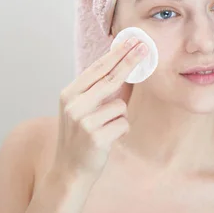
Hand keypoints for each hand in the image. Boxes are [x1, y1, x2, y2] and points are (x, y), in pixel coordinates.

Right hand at [51, 38, 147, 182]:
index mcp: (69, 94)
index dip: (117, 54)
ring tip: (105, 129)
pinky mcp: (95, 137)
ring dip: (119, 118)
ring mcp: (83, 121)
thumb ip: (105, 91)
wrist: (70, 171)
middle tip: (144, 48)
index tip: (132, 41)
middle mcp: (73, 105)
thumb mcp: (86, 109)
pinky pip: (123, 124)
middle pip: (110, 78)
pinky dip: (121, 131)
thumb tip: (129, 69)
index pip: (98, 68)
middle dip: (129, 62)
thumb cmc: (82, 136)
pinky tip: (107, 140)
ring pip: (120, 106)